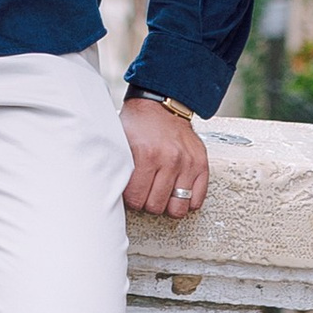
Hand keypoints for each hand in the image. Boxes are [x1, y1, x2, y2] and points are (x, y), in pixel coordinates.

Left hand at [121, 95, 208, 219]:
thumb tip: (112, 190)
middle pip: (156, 206)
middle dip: (147, 203)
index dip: (131, 199)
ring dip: (167, 205)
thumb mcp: (122, 140)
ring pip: (178, 208)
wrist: (161, 104)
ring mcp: (188, 163)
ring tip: (161, 194)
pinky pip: (197, 200)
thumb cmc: (140, 123)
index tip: (131, 194)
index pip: (136, 198)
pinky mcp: (201, 164)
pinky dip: (187, 201)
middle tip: (145, 193)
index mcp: (147, 154)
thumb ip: (118, 165)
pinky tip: (176, 192)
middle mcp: (170, 159)